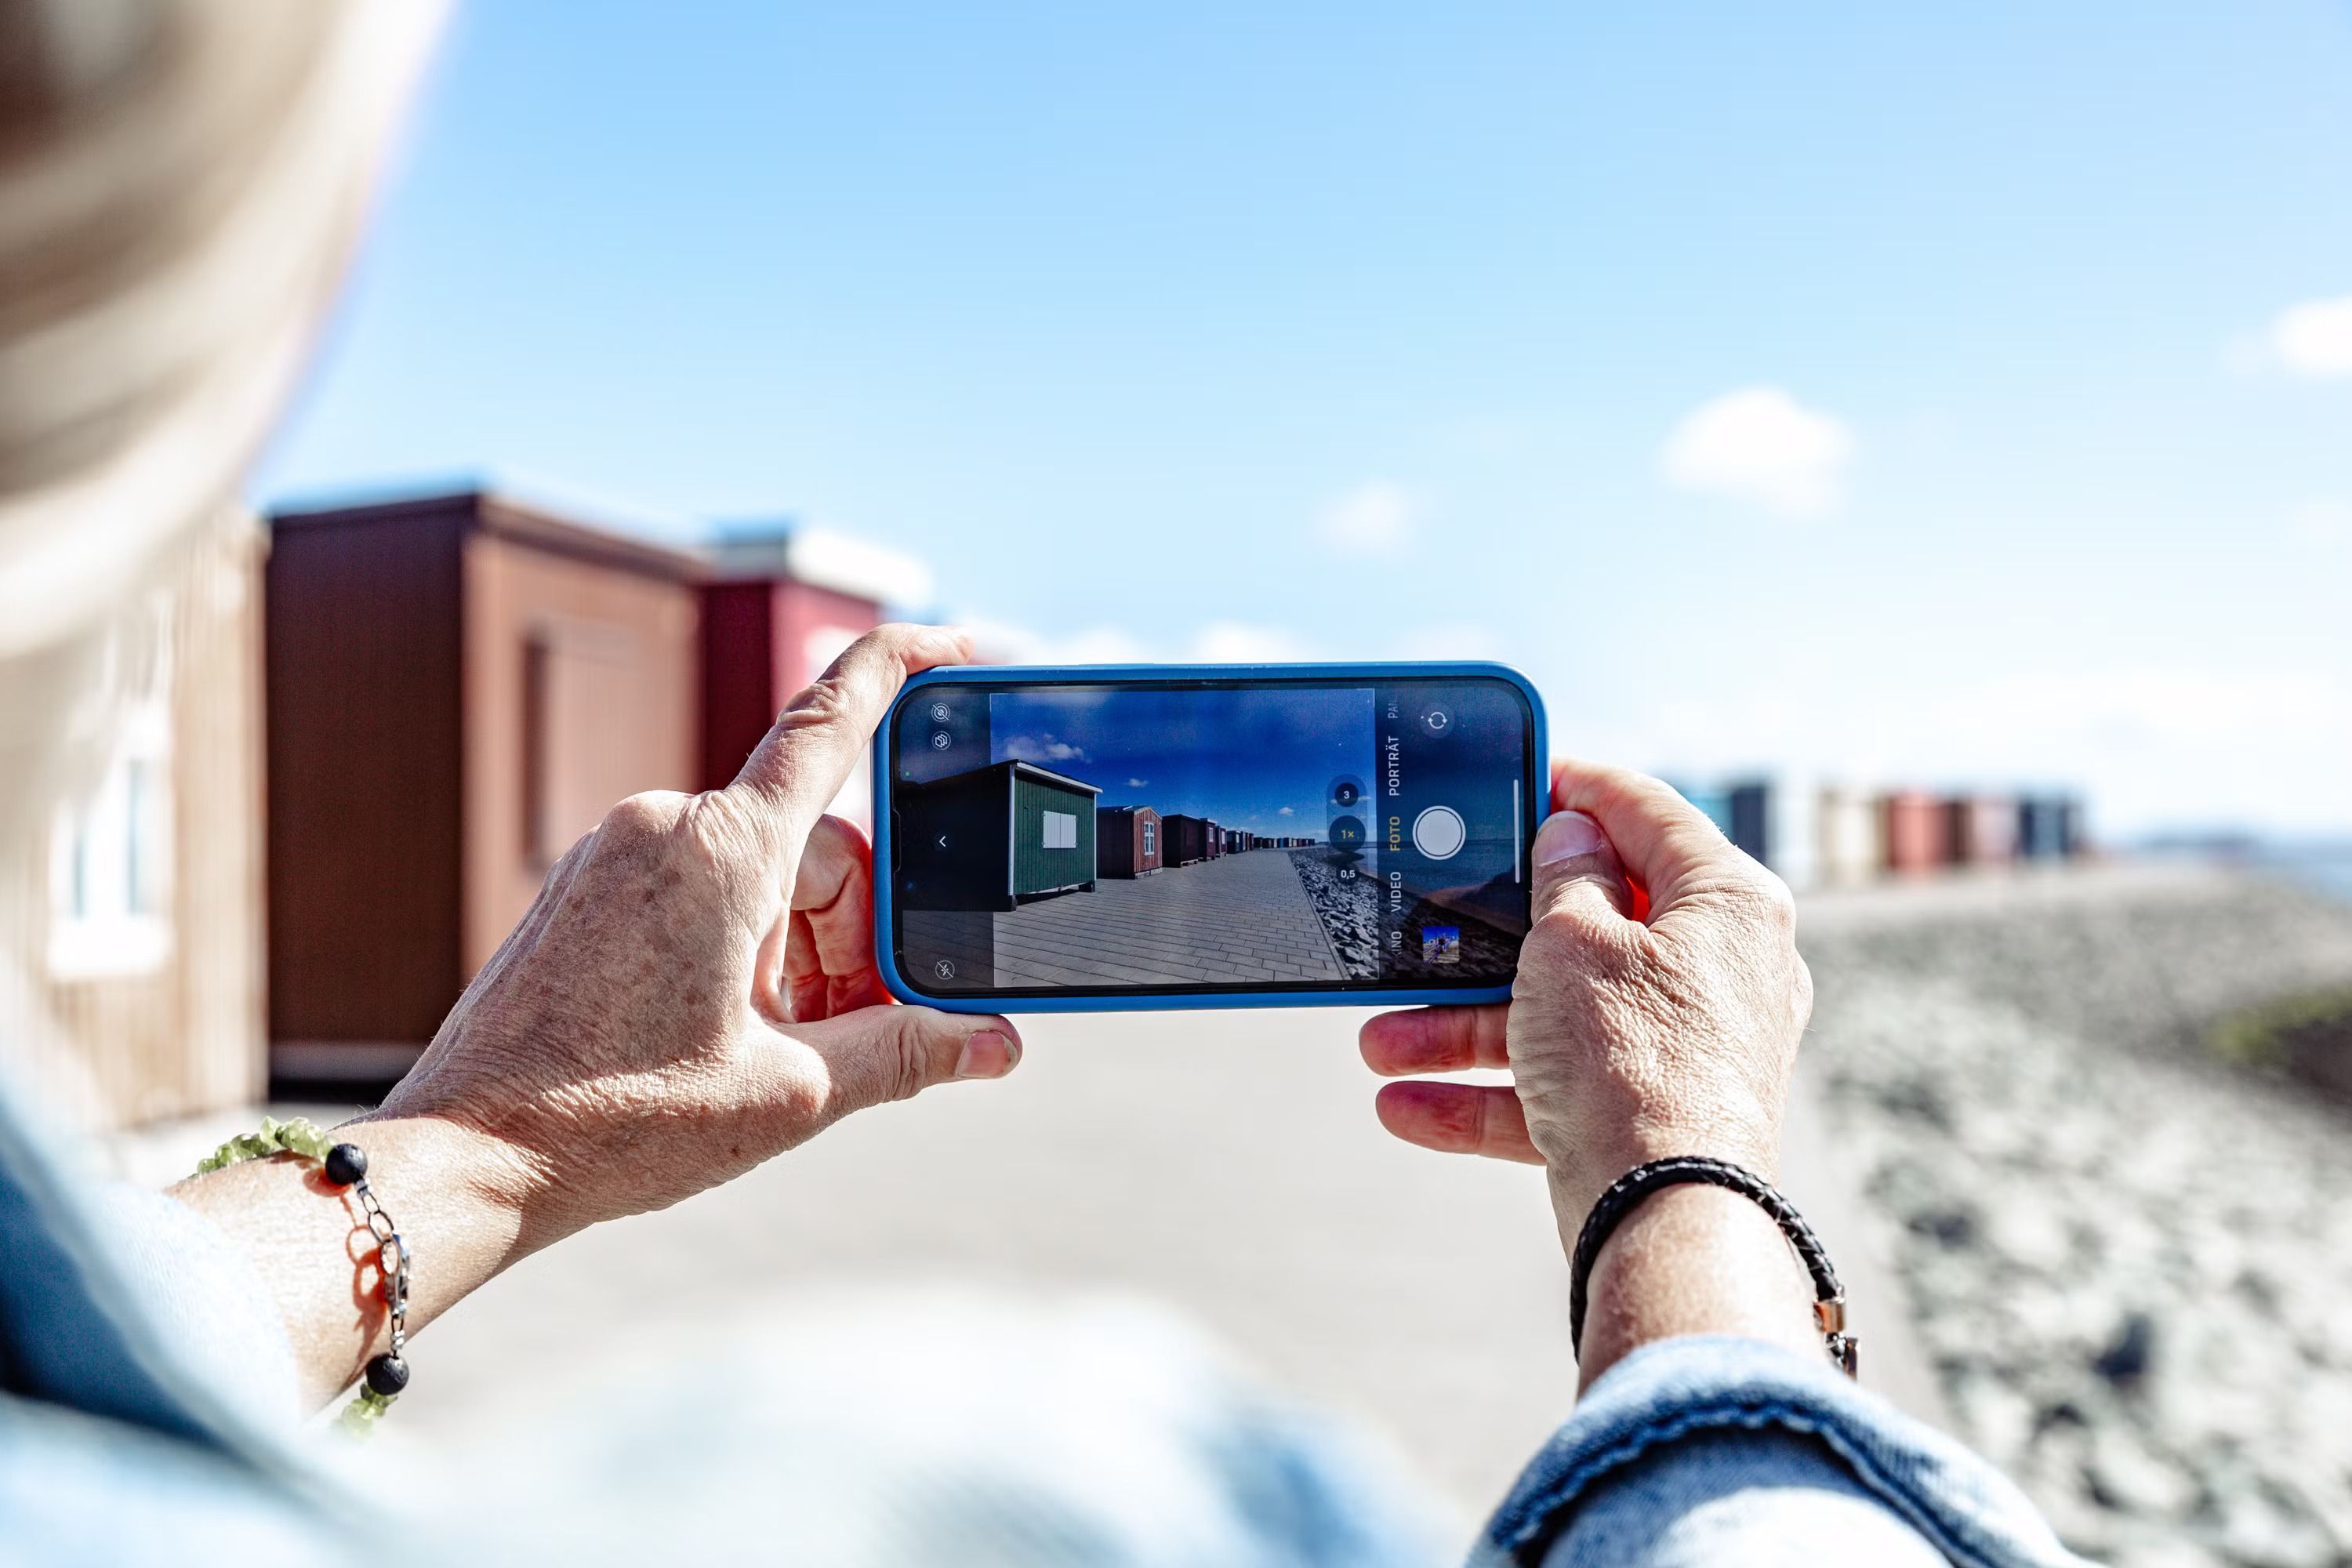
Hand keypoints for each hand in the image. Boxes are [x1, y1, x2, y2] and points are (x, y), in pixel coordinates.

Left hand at [370, 623, 1021, 1249]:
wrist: (463, 1157)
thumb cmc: (614, 1125)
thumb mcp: (792, 1093)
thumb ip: (907, 1052)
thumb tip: (998, 1045)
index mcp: (724, 851)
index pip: (834, 722)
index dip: (904, 669)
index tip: (956, 646)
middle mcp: (664, 826)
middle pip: (814, 847)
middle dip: (852, 933)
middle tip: (850, 1028)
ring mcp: (613, 854)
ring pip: (756, 874)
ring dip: (794, 950)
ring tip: (775, 1049)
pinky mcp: (583, 890)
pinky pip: (694, 888)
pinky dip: (736, 947)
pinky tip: (720, 1032)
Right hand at [1359, 759, 1810, 1254]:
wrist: (1665, 1220)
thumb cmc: (1631, 1063)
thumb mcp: (1574, 942)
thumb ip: (1563, 879)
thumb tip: (1571, 837)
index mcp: (1729, 903)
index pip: (1648, 814)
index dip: (1576, 788)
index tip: (1522, 775)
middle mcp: (1721, 970)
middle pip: (1588, 924)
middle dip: (1487, 938)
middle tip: (1426, 921)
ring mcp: (1688, 1047)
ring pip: (1560, 1014)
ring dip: (1463, 1028)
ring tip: (1382, 1042)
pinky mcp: (1652, 1114)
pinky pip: (1559, 1087)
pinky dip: (1489, 1094)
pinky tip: (1406, 1105)